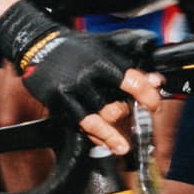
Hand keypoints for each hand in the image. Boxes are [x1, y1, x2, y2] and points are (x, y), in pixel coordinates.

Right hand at [0, 1, 160, 154]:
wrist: (38, 45)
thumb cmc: (74, 46)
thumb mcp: (105, 45)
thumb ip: (130, 61)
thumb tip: (155, 80)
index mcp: (101, 61)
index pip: (132, 82)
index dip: (147, 96)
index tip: (153, 104)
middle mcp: (86, 77)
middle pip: (113, 106)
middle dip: (124, 112)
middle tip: (127, 112)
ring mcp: (71, 91)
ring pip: (96, 120)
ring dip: (111, 135)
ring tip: (122, 147)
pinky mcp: (57, 101)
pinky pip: (78, 123)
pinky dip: (92, 135)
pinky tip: (102, 142)